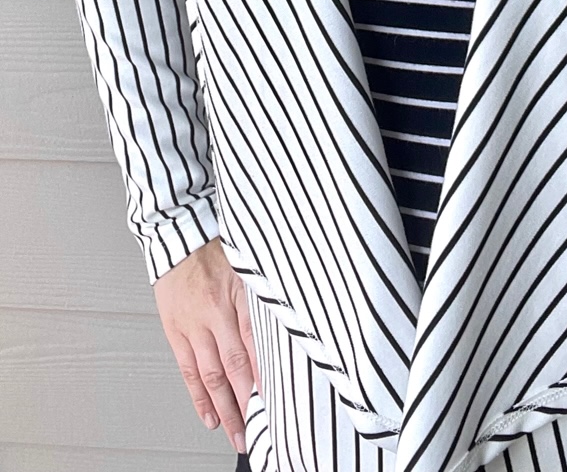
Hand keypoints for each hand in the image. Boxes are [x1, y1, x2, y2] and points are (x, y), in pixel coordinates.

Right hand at [153, 236, 261, 454]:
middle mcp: (215, 312)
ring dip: (226, 409)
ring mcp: (193, 325)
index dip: (267, 374)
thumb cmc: (217, 246)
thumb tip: (289, 322)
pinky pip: (188, 370)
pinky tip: (210, 417)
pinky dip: (199, 397)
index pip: (257, 342)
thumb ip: (265, 294)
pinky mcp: (176, 331)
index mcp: (239, 294)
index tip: (279, 400)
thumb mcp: (249, 264)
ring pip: (211, 375)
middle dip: (248, 404)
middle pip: (235, 366)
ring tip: (238, 434)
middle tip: (260, 431)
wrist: (178, 233)